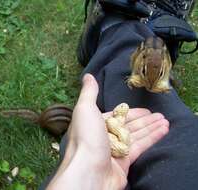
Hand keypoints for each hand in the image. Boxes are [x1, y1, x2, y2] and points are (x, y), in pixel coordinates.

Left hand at [47, 74, 168, 189]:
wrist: (89, 172)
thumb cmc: (86, 137)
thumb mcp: (85, 109)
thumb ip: (89, 93)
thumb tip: (87, 76)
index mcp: (94, 124)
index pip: (116, 116)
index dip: (131, 112)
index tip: (144, 110)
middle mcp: (104, 137)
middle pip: (128, 126)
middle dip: (144, 120)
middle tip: (159, 115)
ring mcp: (114, 150)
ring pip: (136, 136)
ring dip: (151, 127)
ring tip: (165, 120)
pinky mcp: (124, 163)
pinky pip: (140, 147)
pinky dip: (152, 138)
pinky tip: (163, 130)